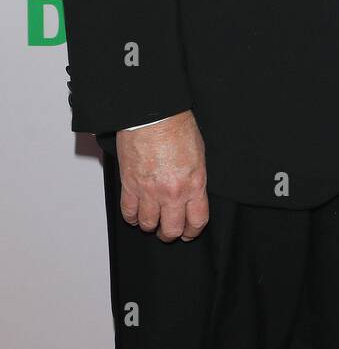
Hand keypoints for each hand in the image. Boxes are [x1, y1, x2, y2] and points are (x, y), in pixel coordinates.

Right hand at [116, 110, 208, 242]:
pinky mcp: (130, 185)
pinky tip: (135, 215)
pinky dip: (131, 217)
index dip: (193, 232)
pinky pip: (129, 212)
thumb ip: (195, 179)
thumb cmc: (177, 126)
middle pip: (171, 229)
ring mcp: (150, 191)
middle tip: (168, 231)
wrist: (153, 114)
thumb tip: (192, 193)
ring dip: (150, 226)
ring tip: (151, 222)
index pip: (196, 221)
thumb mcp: (199, 154)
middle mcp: (172, 193)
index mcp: (194, 184)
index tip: (189, 232)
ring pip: (148, 225)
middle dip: (171, 234)